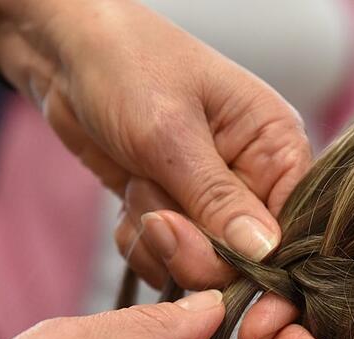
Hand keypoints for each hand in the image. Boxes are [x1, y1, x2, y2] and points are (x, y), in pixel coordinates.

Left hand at [0, 0, 312, 288]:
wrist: (60, 50)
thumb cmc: (125, 64)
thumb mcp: (170, 133)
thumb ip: (218, 199)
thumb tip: (266, 254)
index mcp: (275, 143)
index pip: (293, 225)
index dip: (264, 262)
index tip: (226, 274)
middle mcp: (252, 174)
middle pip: (246, 255)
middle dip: (194, 245)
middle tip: (159, 216)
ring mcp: (210, 196)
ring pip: (201, 262)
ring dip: (158, 237)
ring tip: (138, 184)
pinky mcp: (173, 208)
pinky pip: (166, 257)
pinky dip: (139, 242)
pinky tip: (126, 204)